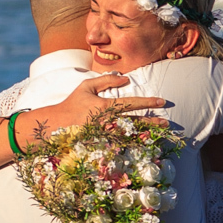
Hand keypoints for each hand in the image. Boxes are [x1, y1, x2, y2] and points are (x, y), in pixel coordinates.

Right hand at [33, 75, 168, 132]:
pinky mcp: (102, 144)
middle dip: (152, 122)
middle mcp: (108, 122)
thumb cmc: (72, 103)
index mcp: (105, 107)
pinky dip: (133, 143)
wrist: (57, 125)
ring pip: (131, 134)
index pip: (131, 103)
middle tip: (166, 122)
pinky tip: (144, 142)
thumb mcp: (86, 86)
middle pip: (136, 122)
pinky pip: (121, 144)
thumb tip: (126, 79)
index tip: (161, 101)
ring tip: (159, 132)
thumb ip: (106, 81)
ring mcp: (106, 135)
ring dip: (146, 133)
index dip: (148, 101)